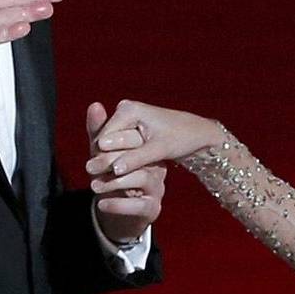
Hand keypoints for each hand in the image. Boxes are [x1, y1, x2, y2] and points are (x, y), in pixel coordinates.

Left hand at [83, 100, 164, 242]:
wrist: (118, 207)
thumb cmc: (110, 174)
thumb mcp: (102, 152)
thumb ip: (99, 131)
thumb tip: (95, 104)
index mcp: (147, 148)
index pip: (136, 139)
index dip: (114, 143)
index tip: (95, 147)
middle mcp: (156, 165)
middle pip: (141, 158)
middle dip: (112, 161)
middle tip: (89, 167)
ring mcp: (157, 187)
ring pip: (143, 178)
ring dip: (115, 182)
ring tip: (93, 186)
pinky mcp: (152, 207)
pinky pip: (139, 205)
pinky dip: (118, 205)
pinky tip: (101, 204)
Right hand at [84, 97, 221, 183]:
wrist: (198, 133)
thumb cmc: (182, 138)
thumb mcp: (159, 149)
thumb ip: (136, 158)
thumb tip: (115, 169)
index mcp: (129, 110)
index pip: (105, 137)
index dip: (101, 158)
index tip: (96, 178)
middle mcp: (126, 109)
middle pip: (107, 140)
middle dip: (105, 160)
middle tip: (97, 184)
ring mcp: (129, 117)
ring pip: (113, 144)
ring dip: (112, 161)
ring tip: (105, 183)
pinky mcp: (134, 126)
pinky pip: (122, 144)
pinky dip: (121, 158)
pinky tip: (119, 176)